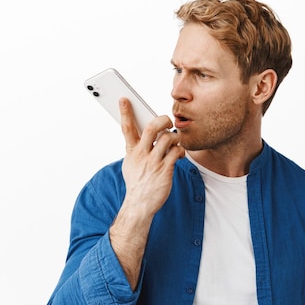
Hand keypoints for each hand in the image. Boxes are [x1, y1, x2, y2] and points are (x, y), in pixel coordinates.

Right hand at [108, 98, 183, 289]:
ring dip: (174, 137)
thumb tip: (139, 134)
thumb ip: (135, 148)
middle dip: (161, 120)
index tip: (124, 99)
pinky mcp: (165, 170)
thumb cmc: (137, 183)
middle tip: (166, 121)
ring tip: (174, 142)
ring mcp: (153, 162)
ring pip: (168, 138)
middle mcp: (141, 155)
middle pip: (151, 128)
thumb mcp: (130, 164)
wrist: (140, 205)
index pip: (126, 128)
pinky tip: (178, 155)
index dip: (125, 112)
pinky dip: (180, 150)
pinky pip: (177, 152)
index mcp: (131, 152)